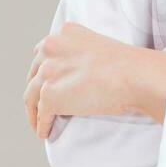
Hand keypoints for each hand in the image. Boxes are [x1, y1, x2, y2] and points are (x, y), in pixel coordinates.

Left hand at [23, 22, 165, 138]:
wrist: (134, 75)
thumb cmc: (127, 65)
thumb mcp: (99, 46)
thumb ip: (81, 54)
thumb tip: (75, 77)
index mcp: (64, 33)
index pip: (42, 53)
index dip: (42, 71)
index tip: (45, 84)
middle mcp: (51, 48)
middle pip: (33, 74)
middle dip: (35, 91)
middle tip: (40, 106)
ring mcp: (48, 71)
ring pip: (31, 95)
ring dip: (34, 111)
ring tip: (39, 123)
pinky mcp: (50, 95)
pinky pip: (41, 115)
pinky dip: (41, 125)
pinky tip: (44, 132)